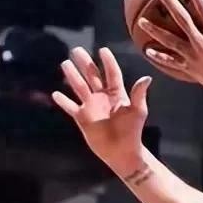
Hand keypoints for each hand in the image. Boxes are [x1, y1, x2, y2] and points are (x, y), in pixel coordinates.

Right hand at [52, 47, 153, 173]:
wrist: (122, 152)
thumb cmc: (133, 132)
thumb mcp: (138, 111)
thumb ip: (139, 94)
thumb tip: (147, 77)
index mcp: (117, 94)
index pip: (112, 73)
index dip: (108, 62)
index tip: (103, 50)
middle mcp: (103, 97)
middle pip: (92, 76)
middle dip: (84, 63)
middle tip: (76, 50)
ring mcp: (92, 107)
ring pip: (79, 87)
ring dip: (72, 76)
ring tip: (65, 64)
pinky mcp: (83, 118)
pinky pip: (71, 107)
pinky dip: (63, 101)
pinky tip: (55, 94)